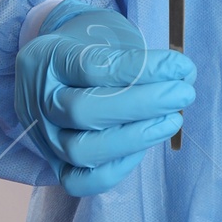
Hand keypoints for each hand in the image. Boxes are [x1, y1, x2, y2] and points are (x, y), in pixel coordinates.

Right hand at [15, 4, 194, 194]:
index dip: (143, 69)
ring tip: (171, 120)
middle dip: (142, 105)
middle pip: (83, 111)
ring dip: (135, 138)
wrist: (55, 73)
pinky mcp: (53, 164)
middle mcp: (38, 99)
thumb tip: (182, 75)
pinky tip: (145, 145)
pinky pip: (80, 181)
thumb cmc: (88, 54)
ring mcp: (43, 136)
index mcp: (48, 57)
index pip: (94, 66)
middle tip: (183, 94)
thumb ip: (135, 58)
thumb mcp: (102, 40)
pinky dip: (117, 168)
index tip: (181, 67)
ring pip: (81, 150)